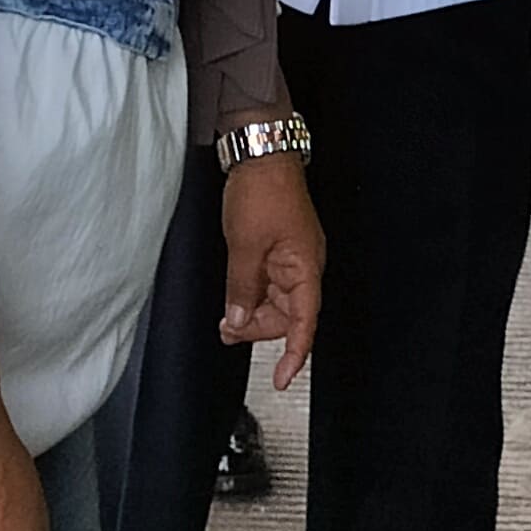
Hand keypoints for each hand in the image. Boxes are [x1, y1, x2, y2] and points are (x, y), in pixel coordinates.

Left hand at [219, 151, 323, 391]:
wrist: (260, 152)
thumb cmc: (263, 190)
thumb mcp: (245, 244)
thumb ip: (242, 287)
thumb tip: (238, 320)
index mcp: (305, 267)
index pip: (305, 322)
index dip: (296, 354)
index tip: (282, 378)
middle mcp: (303, 266)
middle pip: (287, 315)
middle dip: (258, 328)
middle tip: (227, 331)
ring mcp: (291, 257)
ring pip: (274, 301)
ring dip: (251, 312)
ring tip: (225, 320)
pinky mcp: (278, 249)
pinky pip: (267, 283)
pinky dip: (250, 295)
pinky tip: (233, 299)